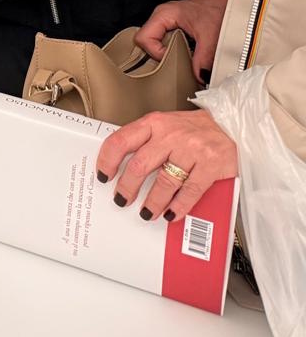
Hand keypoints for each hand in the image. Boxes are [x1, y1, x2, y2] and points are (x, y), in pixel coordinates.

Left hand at [96, 108, 238, 224]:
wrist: (232, 124)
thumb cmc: (195, 128)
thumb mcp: (165, 125)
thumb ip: (146, 141)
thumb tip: (123, 166)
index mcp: (154, 123)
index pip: (121, 141)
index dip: (108, 160)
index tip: (104, 175)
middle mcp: (171, 135)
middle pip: (139, 165)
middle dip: (127, 187)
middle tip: (122, 199)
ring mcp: (191, 150)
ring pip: (164, 181)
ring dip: (153, 202)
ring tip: (147, 212)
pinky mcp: (211, 165)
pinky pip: (190, 190)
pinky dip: (179, 205)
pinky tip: (172, 213)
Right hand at [135, 0, 228, 80]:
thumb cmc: (217, 9)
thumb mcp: (211, 36)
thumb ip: (204, 58)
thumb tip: (200, 77)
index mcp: (162, 15)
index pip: (143, 39)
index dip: (156, 53)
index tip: (174, 59)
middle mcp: (160, 18)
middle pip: (146, 43)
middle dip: (162, 55)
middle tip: (179, 60)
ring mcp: (165, 22)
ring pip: (155, 44)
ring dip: (169, 53)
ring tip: (185, 55)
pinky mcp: (172, 27)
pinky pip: (164, 42)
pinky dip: (174, 50)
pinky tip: (188, 52)